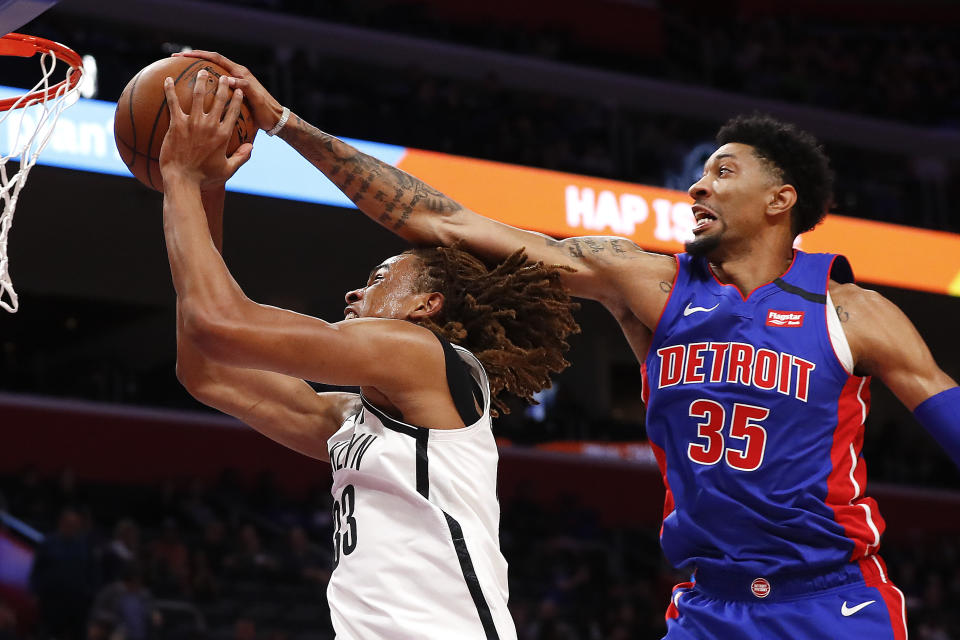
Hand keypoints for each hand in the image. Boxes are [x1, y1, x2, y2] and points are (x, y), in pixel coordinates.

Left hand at [159, 70, 252, 189]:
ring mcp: (193, 123)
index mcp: (223, 135)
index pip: (233, 112)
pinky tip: (168, 79)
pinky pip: (173, 103)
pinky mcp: (177, 124)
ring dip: (200, 82)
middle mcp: (210, 125)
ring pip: (198, 96)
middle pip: (218, 100)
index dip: (237, 99)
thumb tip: (251, 147)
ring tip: (201, 72)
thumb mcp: (227, 170)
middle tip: (221, 77)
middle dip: (221, 86)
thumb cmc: (204, 177)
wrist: (183, 180)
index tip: (238, 90)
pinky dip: (170, 90)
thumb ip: (241, 157)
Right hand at [174, 50, 284, 131]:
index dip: (200, 55)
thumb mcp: (256, 99)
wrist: (276, 121)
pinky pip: (216, 87)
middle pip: (212, 62)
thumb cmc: (267, 111)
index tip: (184, 55)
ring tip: (180, 73)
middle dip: (194, 59)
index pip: (217, 58)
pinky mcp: (233, 94)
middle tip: (176, 59)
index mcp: (240, 73)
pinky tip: (193, 95)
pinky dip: (204, 87)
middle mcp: (236, 76)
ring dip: (198, 72)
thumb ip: (245, 87)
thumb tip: (228, 80)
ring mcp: (234, 84)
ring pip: (212, 74)